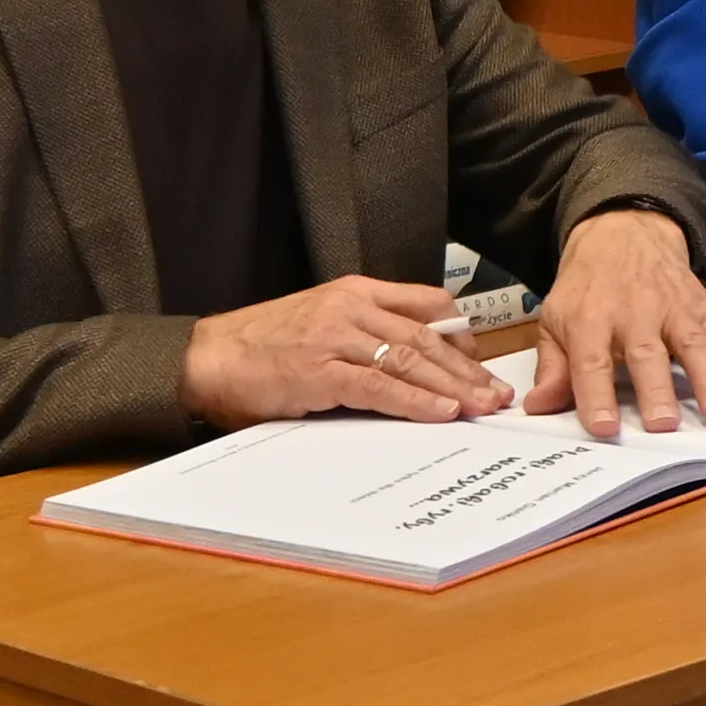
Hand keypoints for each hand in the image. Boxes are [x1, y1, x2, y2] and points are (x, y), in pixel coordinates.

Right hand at [184, 273, 512, 427]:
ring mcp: (336, 338)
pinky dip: (415, 402)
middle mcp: (352, 308)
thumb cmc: (262, 346)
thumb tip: (413, 363)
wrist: (208, 358)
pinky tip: (441, 413)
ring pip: (411, 360)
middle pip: (428, 336)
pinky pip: (380, 387)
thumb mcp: (321, 323)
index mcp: (355, 292)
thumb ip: (365, 334)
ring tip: (482, 407)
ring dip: (452, 387)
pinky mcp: (321, 372)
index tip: (481, 362)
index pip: (427, 304)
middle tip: (497, 394)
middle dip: (468, 368)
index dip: (461, 334)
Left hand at [517, 207, 705, 439]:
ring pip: (696, 345)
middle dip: (656, 390)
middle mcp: (636, 313)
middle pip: (647, 353)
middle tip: (663, 426)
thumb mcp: (556, 320)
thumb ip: (552, 367)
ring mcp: (676, 310)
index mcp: (590, 319)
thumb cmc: (588, 288)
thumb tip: (538, 409)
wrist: (624, 232)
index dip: (595, 394)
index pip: (591, 360)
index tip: (604, 427)